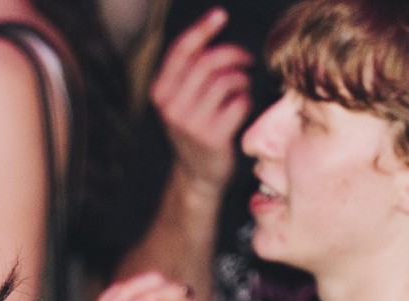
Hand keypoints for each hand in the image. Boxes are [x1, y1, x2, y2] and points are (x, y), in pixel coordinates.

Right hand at [151, 10, 252, 192]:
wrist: (198, 176)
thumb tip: (211, 30)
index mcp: (160, 92)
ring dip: (243, 79)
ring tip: (243, 87)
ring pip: (227, 81)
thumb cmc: (196, 128)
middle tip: (247, 59)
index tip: (220, 14)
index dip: (202, 28)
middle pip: (209, 62)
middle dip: (234, 54)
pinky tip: (243, 108)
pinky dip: (247, 100)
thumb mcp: (180, 100)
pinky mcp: (212, 137)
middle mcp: (171, 107)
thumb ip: (188, 71)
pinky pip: (240, 103)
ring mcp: (190, 124)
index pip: (181, 50)